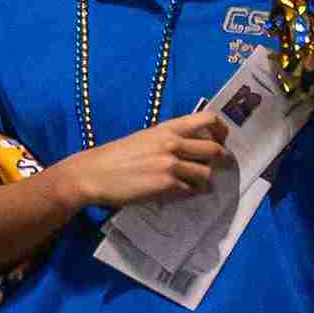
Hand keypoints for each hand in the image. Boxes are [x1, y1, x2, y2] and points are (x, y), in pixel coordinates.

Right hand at [53, 111, 234, 211]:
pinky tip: (175, 193)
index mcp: (166, 129)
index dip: (221, 129)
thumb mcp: (143, 139)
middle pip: (215, 150)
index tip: (221, 139)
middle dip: (221, 160)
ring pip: (206, 173)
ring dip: (202, 180)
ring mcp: (171, 165)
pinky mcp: (167, 185)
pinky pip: (191, 190)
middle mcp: (172, 144)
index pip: (208, 119)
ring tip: (190, 183)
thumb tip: (190, 150)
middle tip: (218, 166)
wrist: (91, 174)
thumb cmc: (113, 156)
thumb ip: (167, 141)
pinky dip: (187, 193)